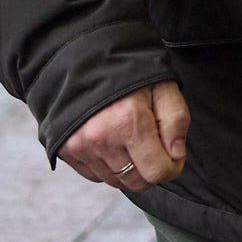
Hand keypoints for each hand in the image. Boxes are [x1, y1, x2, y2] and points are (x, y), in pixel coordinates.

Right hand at [58, 80, 190, 193]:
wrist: (84, 59)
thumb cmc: (130, 72)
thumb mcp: (164, 87)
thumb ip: (176, 122)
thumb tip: (175, 156)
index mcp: (129, 122)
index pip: (158, 173)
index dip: (172, 166)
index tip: (172, 152)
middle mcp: (101, 138)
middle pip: (137, 182)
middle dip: (150, 169)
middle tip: (152, 144)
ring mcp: (80, 146)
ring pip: (116, 181)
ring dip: (128, 168)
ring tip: (128, 138)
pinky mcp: (65, 150)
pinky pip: (95, 175)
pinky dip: (107, 166)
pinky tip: (110, 141)